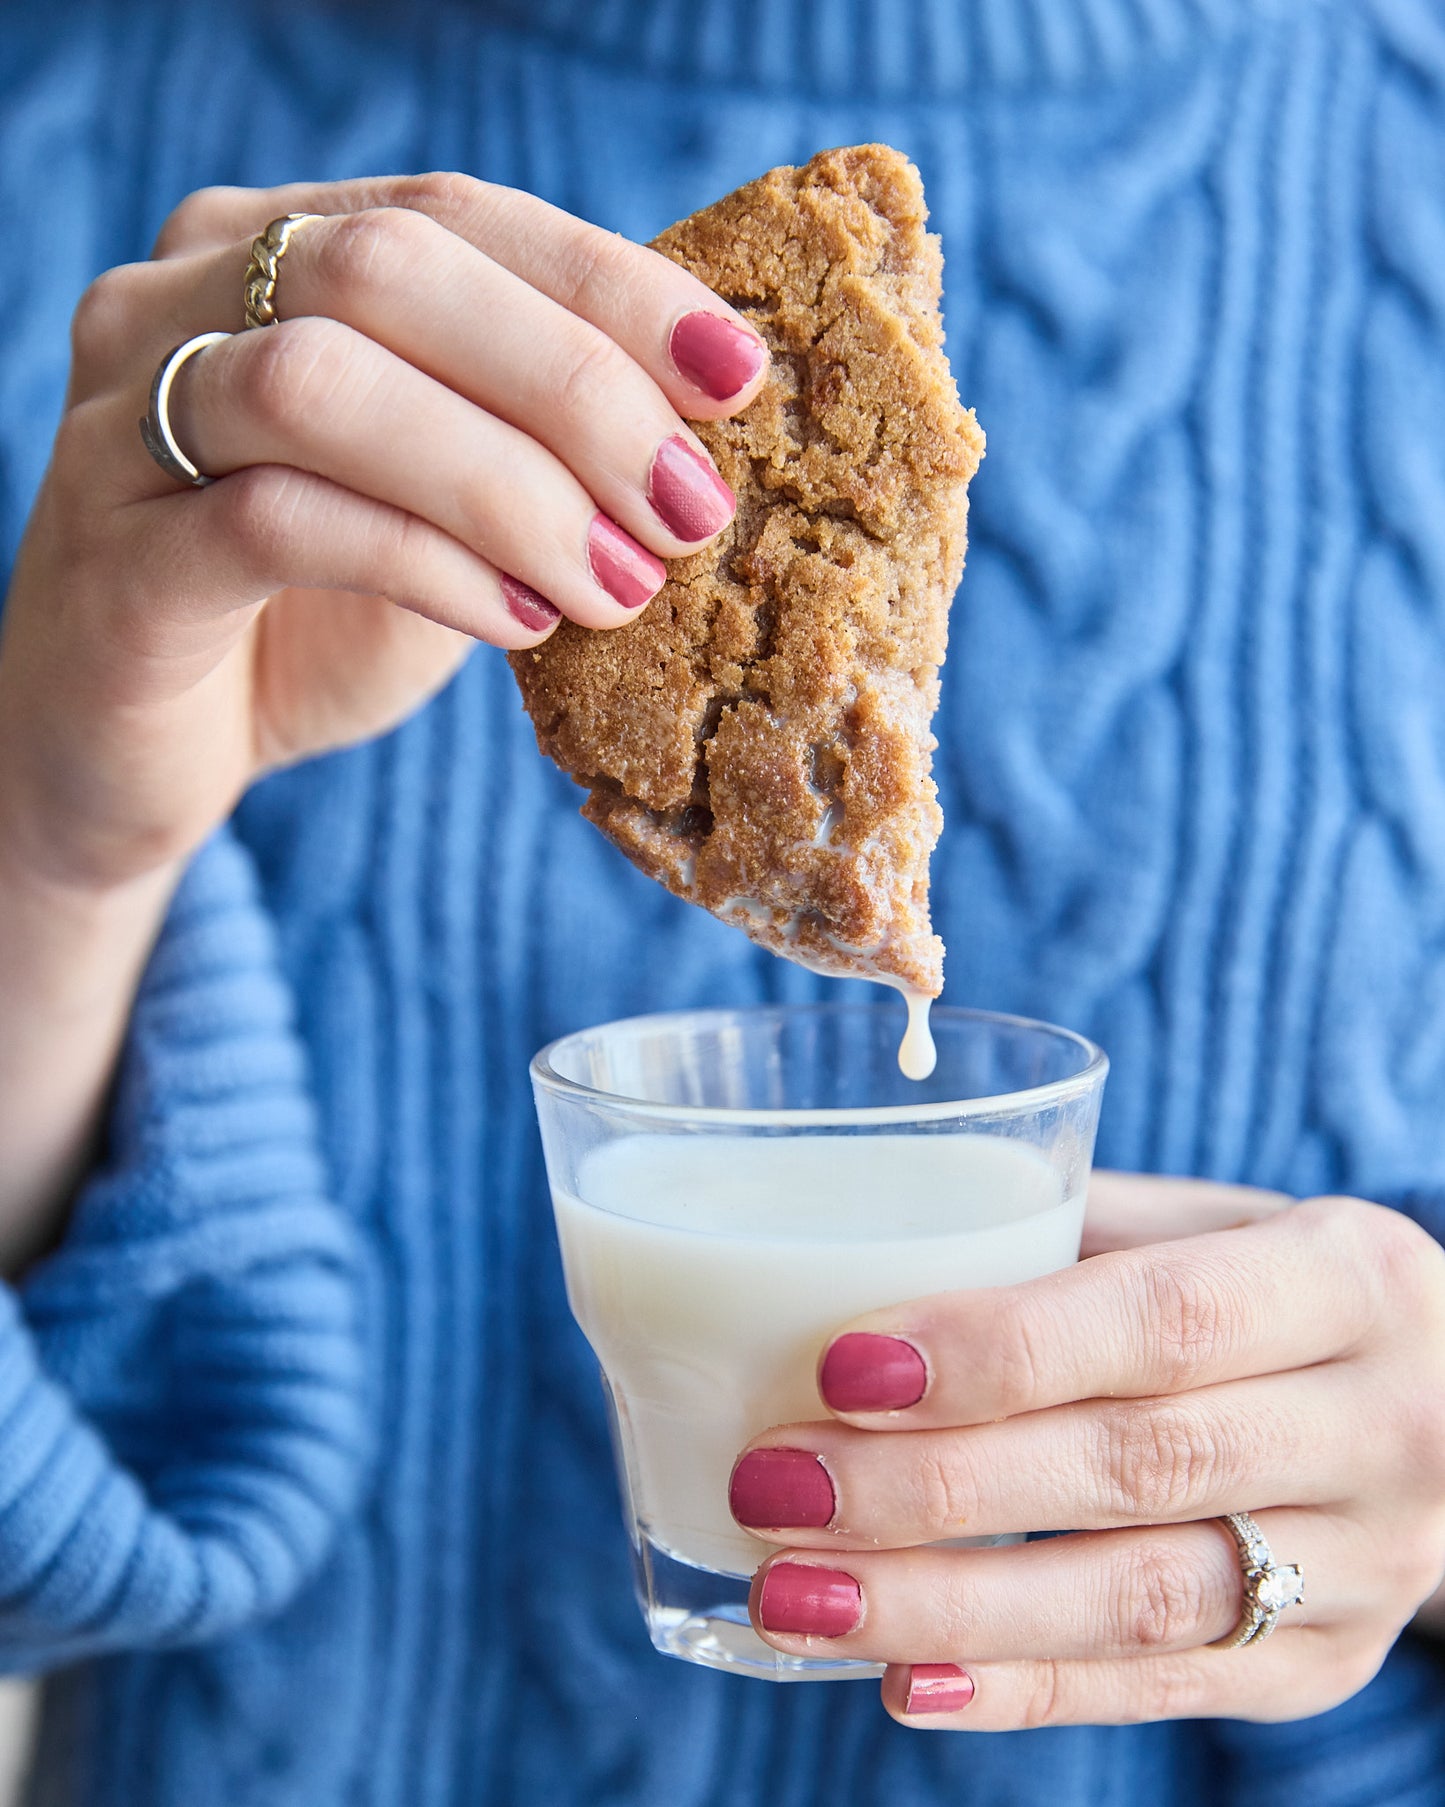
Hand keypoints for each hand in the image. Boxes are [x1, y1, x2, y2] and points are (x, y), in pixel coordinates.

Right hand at [0, 172, 764, 892]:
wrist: (150, 753)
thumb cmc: (314, 619)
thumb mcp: (446, 510)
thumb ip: (531, 444)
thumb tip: (711, 426)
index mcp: (270, 252)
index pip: (456, 216)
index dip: (606, 285)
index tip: (736, 375)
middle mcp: (180, 301)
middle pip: (390, 270)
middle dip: (572, 384)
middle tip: (688, 506)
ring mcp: (125, 419)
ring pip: (321, 382)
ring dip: (505, 484)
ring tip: (616, 582)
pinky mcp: (116, 556)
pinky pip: (275, 520)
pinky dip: (424, 565)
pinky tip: (518, 621)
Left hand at [728, 1175, 1444, 1727]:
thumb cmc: (1286, 1290)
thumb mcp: (1225, 1225)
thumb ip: (1079, 1236)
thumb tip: (869, 1250)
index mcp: (1344, 1279)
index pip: (1162, 1321)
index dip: (1000, 1349)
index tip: (844, 1366)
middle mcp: (1377, 1426)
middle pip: (1135, 1467)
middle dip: (933, 1486)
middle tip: (774, 1486)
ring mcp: (1365, 1565)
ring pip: (1141, 1598)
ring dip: (949, 1605)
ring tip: (794, 1597)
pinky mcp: (1327, 1664)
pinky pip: (1165, 1686)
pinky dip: (1026, 1688)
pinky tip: (903, 1681)